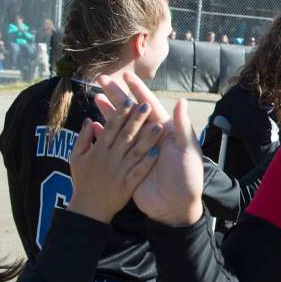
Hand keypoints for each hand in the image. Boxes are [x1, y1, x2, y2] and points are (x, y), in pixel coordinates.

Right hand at [67, 104, 162, 222]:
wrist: (89, 212)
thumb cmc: (82, 183)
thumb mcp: (76, 160)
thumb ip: (83, 140)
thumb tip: (88, 120)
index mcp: (99, 150)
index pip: (113, 127)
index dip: (122, 113)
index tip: (130, 99)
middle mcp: (110, 159)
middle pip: (126, 135)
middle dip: (136, 121)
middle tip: (144, 105)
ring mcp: (120, 172)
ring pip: (136, 152)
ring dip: (147, 139)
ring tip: (158, 126)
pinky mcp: (129, 186)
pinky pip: (139, 172)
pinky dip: (147, 162)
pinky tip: (157, 152)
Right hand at [96, 71, 204, 225]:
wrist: (177, 206)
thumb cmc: (186, 177)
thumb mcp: (187, 151)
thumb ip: (182, 126)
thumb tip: (181, 100)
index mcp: (165, 131)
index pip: (148, 104)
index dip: (137, 89)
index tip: (125, 75)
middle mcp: (150, 137)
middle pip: (130, 112)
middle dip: (116, 95)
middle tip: (101, 79)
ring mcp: (137, 150)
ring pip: (119, 126)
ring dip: (107, 111)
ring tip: (94, 97)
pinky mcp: (128, 164)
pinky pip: (114, 147)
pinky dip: (104, 136)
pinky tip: (93, 125)